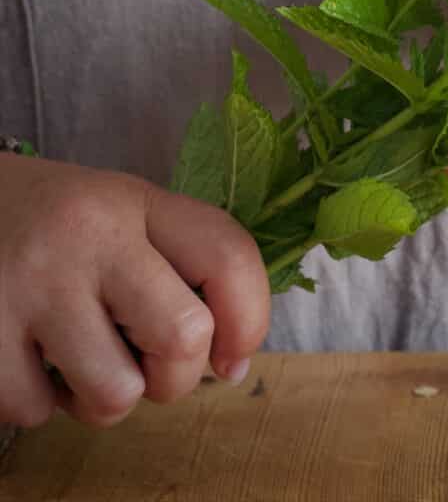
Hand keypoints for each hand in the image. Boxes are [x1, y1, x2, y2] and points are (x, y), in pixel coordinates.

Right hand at [0, 153, 269, 427]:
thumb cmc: (57, 222)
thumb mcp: (123, 212)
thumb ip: (180, 266)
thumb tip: (231, 362)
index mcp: (137, 203)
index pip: (229, 256)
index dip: (251, 320)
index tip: (234, 356)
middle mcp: (90, 236)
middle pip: (184, 335)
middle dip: (176, 375)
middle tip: (147, 363)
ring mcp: (34, 285)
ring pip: (116, 393)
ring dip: (107, 398)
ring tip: (83, 362)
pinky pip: (38, 410)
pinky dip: (40, 402)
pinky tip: (30, 359)